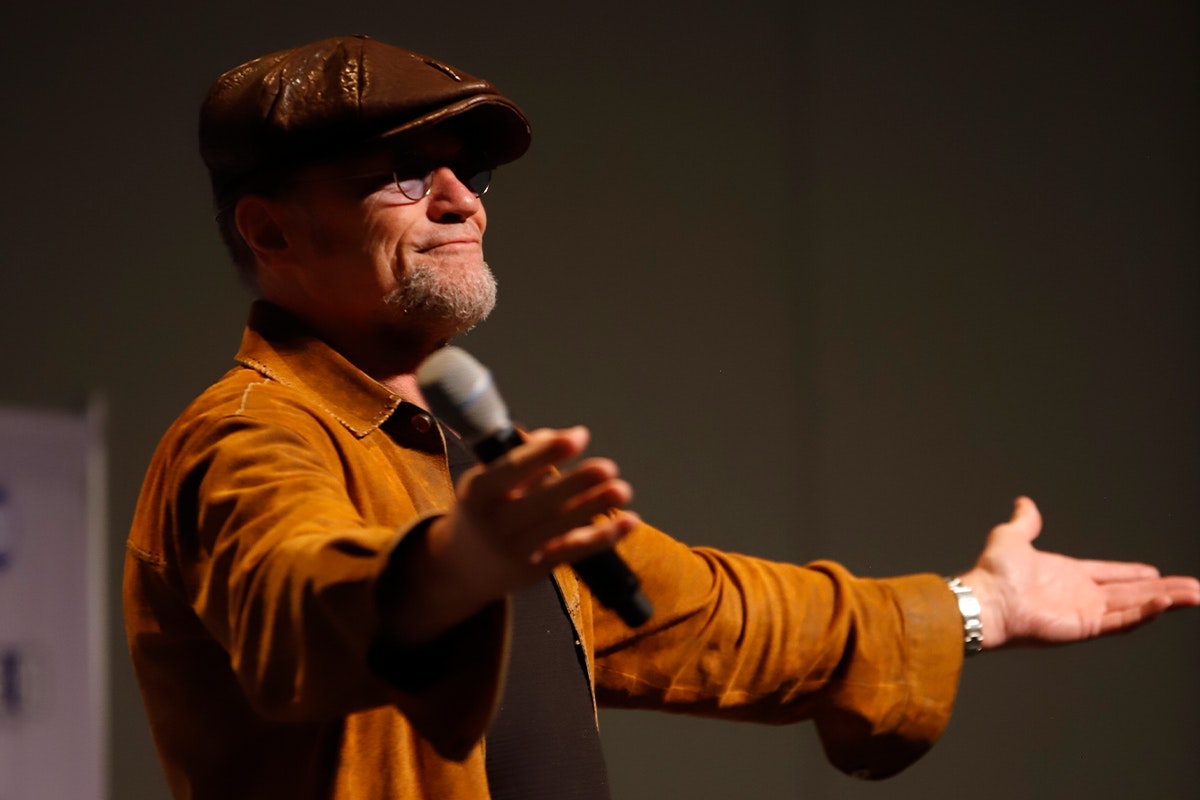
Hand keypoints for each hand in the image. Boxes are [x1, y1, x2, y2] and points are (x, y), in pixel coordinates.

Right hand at [440, 425, 637, 596]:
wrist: (460, 568)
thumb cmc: (481, 510)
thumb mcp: (487, 480)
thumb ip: (525, 457)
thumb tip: (563, 436)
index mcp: (477, 491)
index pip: (513, 468)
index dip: (547, 452)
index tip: (578, 436)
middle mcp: (495, 522)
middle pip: (541, 501)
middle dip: (576, 484)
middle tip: (607, 467)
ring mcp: (516, 549)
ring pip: (562, 526)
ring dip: (595, 507)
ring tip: (622, 489)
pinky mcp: (537, 568)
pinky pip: (575, 550)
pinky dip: (604, 536)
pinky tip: (629, 521)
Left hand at [959, 497, 1199, 649]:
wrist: (985, 599)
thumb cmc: (993, 572)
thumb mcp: (1012, 536)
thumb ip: (1025, 521)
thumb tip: (1025, 502)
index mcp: (1067, 575)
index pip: (1109, 574)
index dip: (1132, 574)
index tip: (1155, 572)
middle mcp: (1080, 595)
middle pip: (1131, 593)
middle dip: (1164, 590)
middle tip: (1193, 589)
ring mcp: (1085, 612)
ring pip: (1136, 607)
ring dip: (1166, 601)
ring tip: (1195, 596)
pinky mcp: (1086, 626)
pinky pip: (1122, 620)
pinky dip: (1145, 613)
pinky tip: (1165, 604)